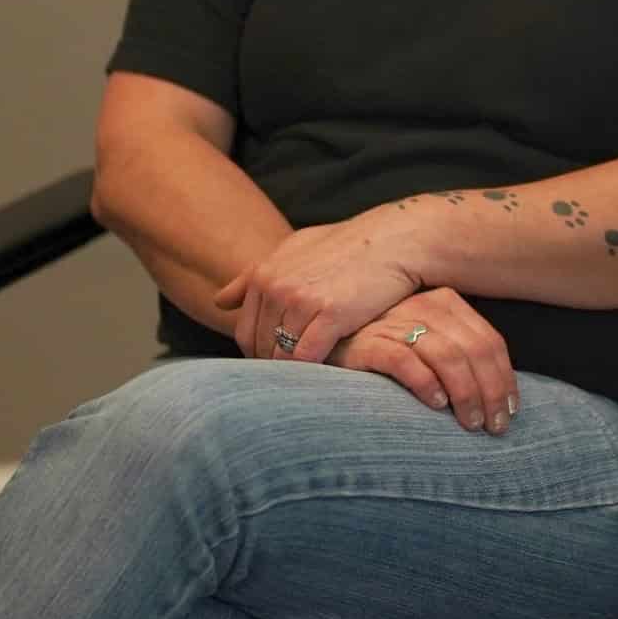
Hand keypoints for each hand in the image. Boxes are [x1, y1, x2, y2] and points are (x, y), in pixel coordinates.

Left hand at [216, 212, 420, 363]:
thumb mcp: (297, 249)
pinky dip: (313, 370)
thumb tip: (221, 301)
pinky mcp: (330, 315)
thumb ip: (255, 275)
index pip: (245, 330)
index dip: (259, 352)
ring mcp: (302, 301)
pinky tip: (328, 371)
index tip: (279, 362)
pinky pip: (306, 357)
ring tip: (311, 379)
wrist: (396, 239)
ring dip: (295, 370)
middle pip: (260, 346)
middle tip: (296, 376)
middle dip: (275, 364)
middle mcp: (276, 287)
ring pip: (282, 356)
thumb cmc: (350, 245)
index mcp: (265, 274)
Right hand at [327, 289, 520, 433]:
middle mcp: (424, 307)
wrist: (324, 342)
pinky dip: (425, 383)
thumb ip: (459, 357)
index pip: (489, 341)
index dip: (505, 378)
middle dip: (491, 391)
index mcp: (446, 304)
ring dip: (465, 393)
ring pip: (446, 355)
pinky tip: (436, 404)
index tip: (510, 411)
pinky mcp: (367, 343)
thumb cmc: (384, 350)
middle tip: (494, 427)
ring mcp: (395, 322)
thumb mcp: (428, 345)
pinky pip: (404, 360)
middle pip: (473, 350)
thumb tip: (499, 396)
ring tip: (471, 423)